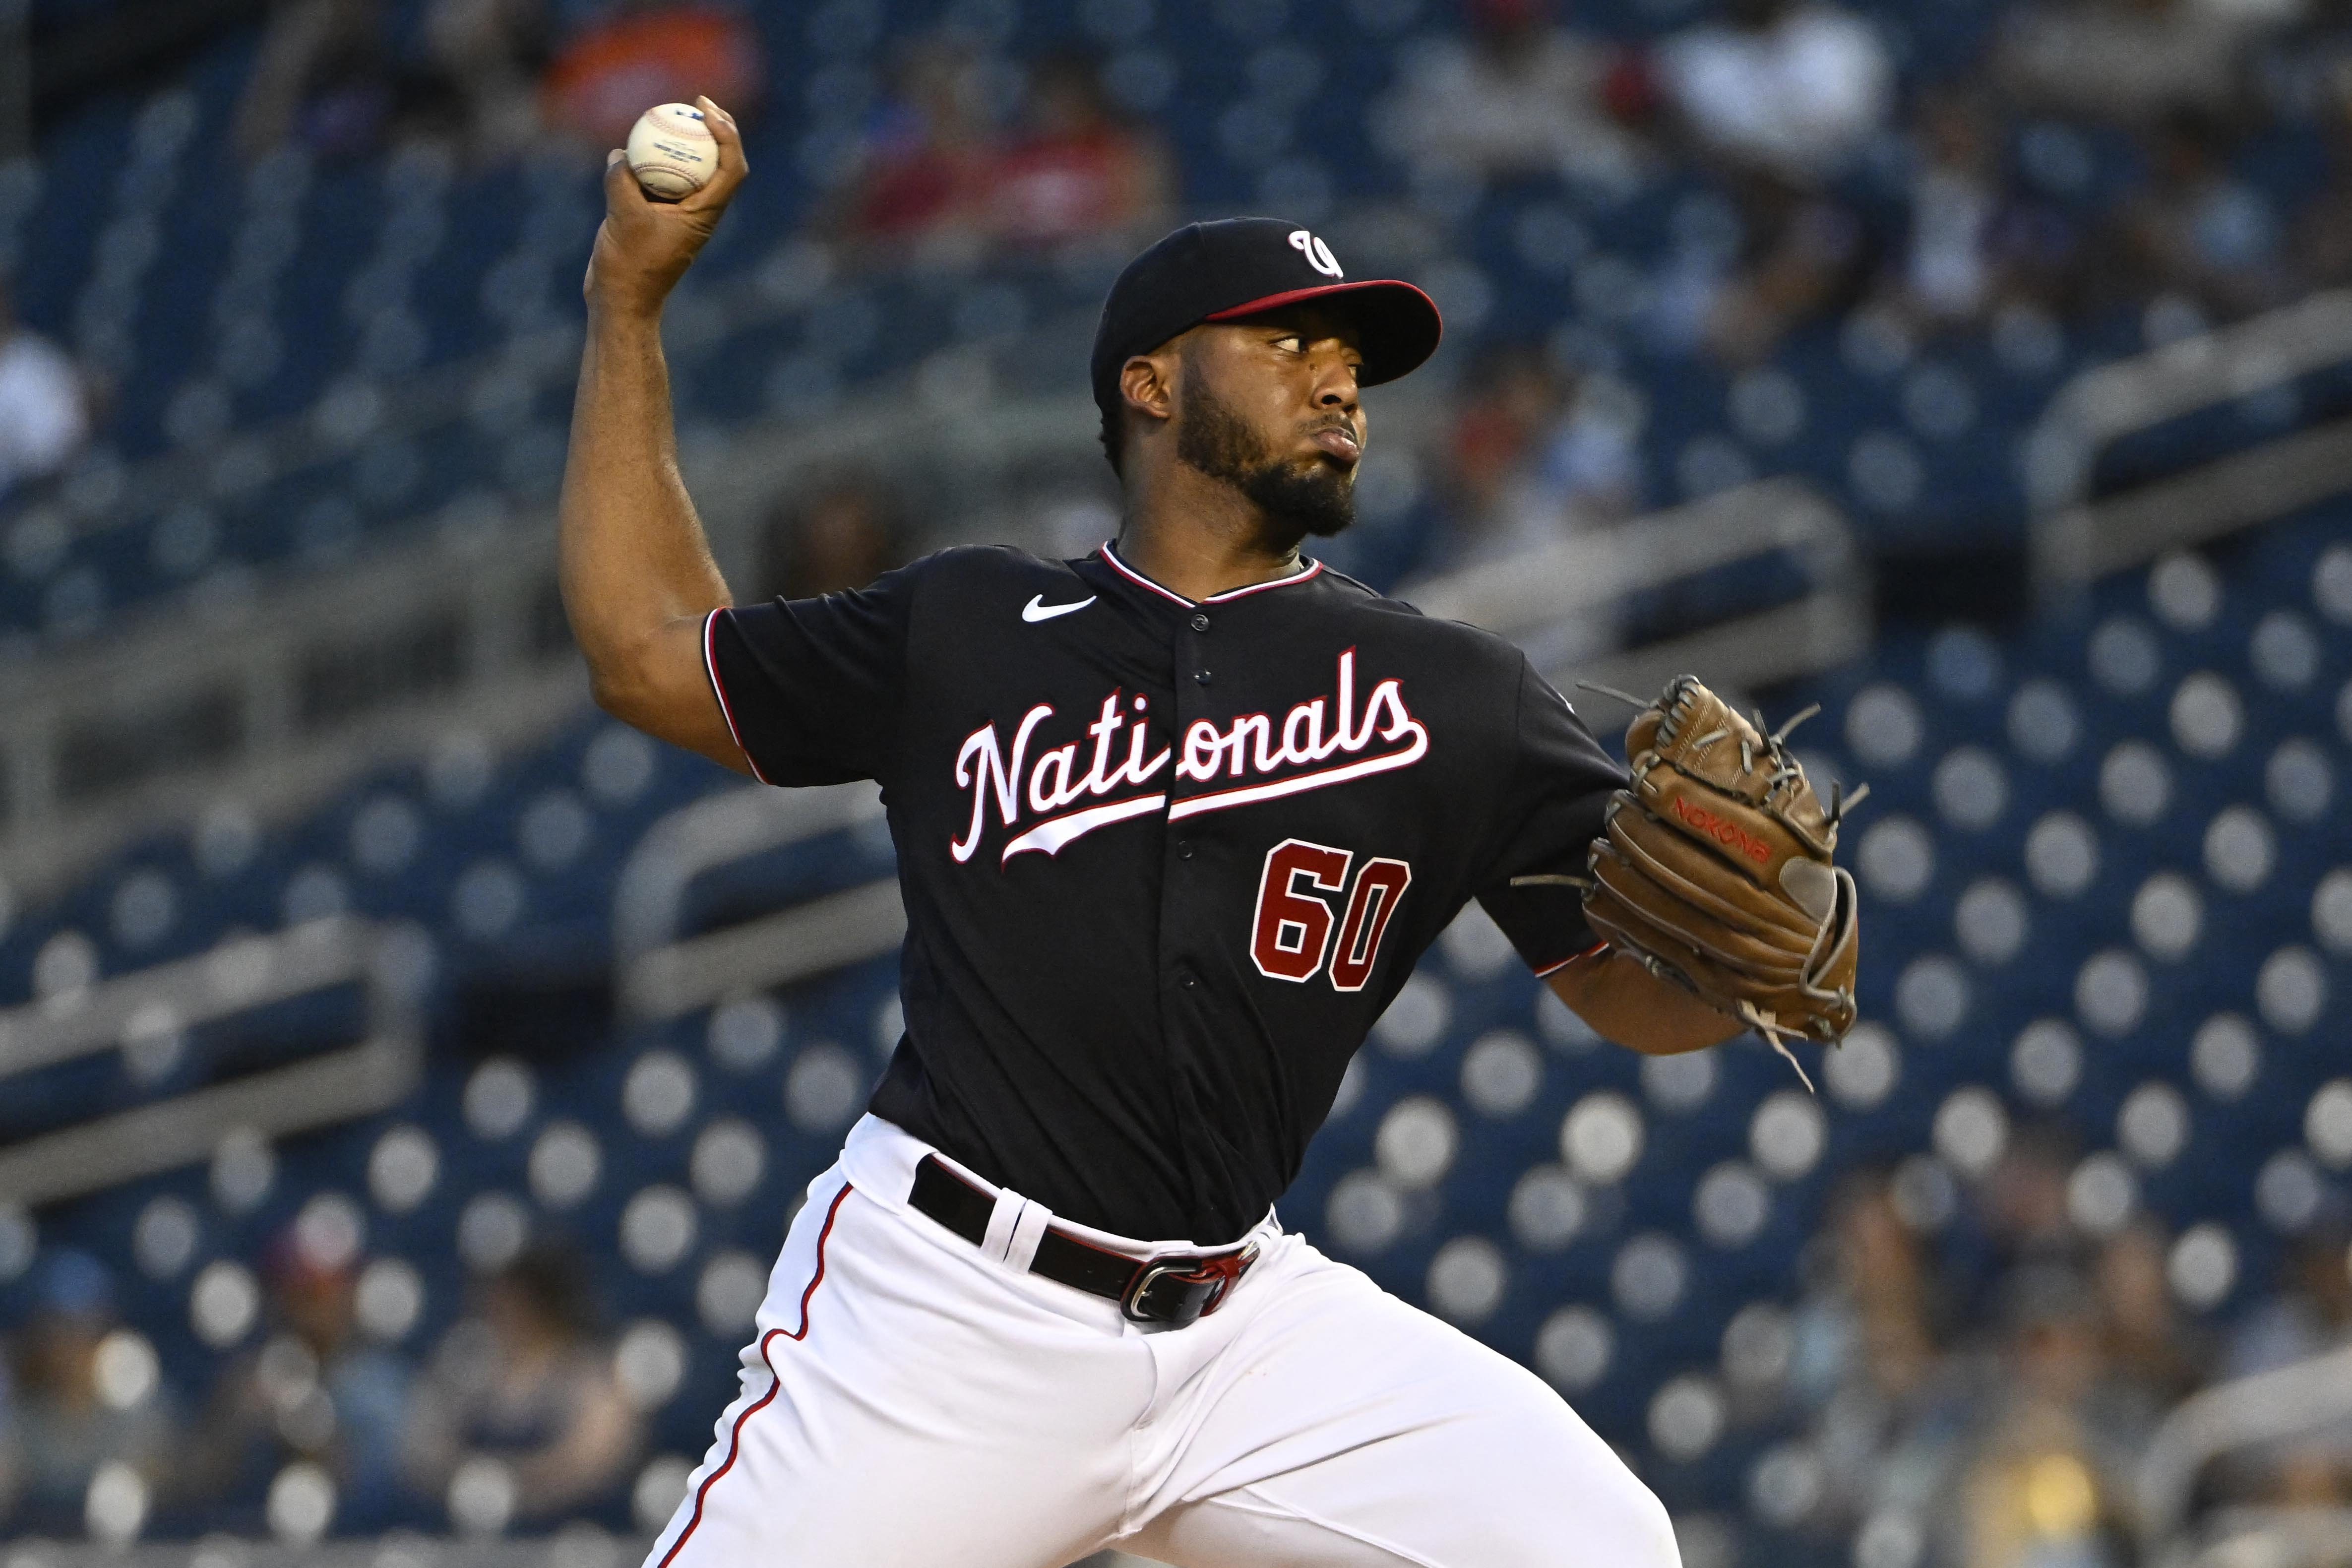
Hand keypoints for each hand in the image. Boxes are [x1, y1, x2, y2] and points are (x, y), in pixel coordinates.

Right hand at [583, 96, 747, 319]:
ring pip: (690, 169)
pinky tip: (631, 144)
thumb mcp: (624, 219)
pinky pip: (660, 179)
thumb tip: (620, 153)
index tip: (707, 111)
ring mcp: (678, 213)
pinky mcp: (656, 216)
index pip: (732, 168)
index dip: (728, 135)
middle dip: (714, 128)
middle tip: (696, 102)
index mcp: (705, 214)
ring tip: (669, 113)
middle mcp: (698, 211)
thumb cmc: (630, 267)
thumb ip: (623, 182)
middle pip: (718, 162)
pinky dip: (652, 160)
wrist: (621, 301)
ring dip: (685, 142)